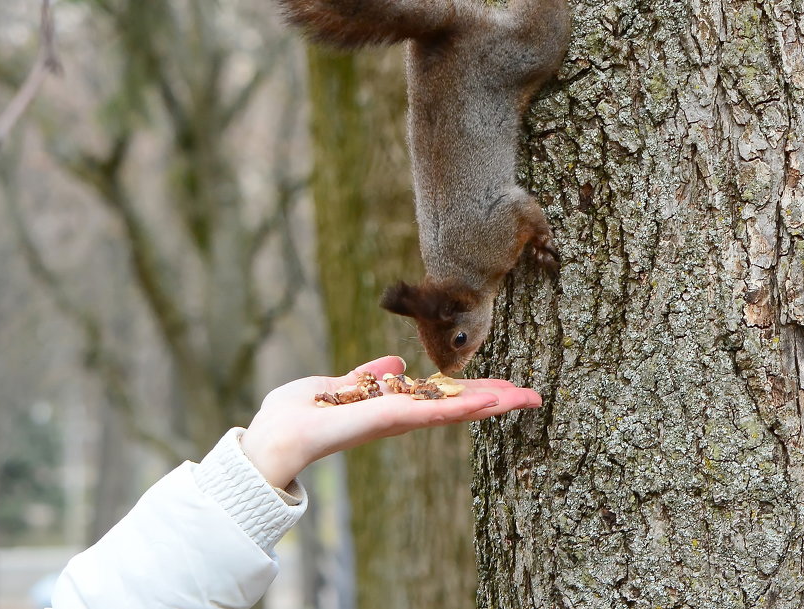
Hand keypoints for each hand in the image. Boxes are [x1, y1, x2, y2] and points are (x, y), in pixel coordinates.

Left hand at [240, 354, 541, 488]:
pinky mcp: (381, 421)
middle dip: (492, 400)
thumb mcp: (332, 387)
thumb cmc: (291, 416)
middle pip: (452, 407)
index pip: (437, 398)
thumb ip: (363, 378)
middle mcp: (395, 418)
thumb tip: (392, 364)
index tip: (505, 386)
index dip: (471, 392)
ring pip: (448, 411)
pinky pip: (425, 412)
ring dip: (485, 403)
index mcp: (387, 407)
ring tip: (523, 397)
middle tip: (532, 396)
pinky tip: (485, 402)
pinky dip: (455, 407)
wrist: (270, 439)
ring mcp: (391, 422)